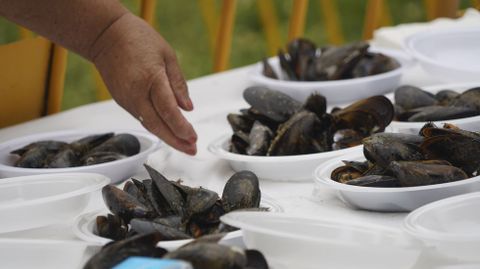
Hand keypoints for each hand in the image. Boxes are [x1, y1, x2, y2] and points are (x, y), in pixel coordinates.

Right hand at [89, 13, 196, 154]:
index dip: (182, 128)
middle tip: (192, 150)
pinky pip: (142, 118)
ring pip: (149, 125)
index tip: (194, 138)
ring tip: (184, 145)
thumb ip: (178, 83)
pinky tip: (168, 131)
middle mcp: (137, 93)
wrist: (104, 35)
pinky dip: (156, 128)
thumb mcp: (167, 55)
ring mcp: (127, 99)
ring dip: (167, 137)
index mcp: (151, 79)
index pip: (168, 111)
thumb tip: (188, 107)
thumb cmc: (137, 38)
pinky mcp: (122, 101)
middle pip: (158, 125)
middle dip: (176, 141)